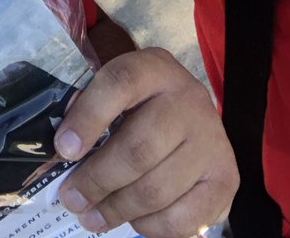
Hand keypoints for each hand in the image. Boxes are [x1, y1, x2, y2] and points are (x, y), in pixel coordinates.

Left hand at [53, 49, 236, 236]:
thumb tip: (65, 150)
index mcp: (154, 68)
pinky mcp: (226, 179)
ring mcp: (212, 141)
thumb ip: (91, 109)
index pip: (120, 83)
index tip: (64, 149)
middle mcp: (189, 100)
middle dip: (97, 180)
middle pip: (138, 148)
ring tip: (92, 217)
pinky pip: (183, 218)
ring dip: (117, 209)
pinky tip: (132, 220)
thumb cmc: (142, 104)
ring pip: (157, 189)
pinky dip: (151, 226)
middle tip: (71, 198)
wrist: (192, 114)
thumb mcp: (118, 91)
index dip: (88, 117)